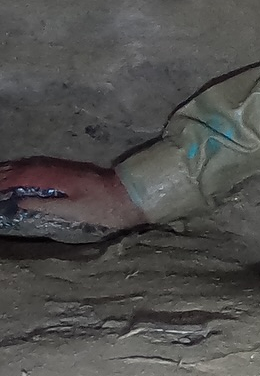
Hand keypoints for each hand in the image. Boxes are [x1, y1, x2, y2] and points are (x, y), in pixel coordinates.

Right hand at [0, 159, 145, 241]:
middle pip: (29, 166)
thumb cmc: (103, 207)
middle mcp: (63, 168)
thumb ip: (46, 205)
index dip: (7, 178)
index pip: (27, 174)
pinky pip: (45, 167)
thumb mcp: (72, 210)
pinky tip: (25, 174)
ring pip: (37, 164)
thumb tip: (20, 201)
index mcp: (60, 176)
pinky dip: (29, 169)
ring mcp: (69, 168)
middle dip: (8, 170)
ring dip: (17, 168)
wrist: (131, 196)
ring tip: (1, 173)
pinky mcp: (74, 172)